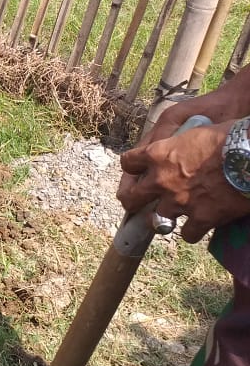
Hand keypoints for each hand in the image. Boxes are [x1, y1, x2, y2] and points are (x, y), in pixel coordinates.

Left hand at [119, 122, 249, 241]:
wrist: (249, 156)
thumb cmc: (226, 137)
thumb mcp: (193, 132)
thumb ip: (178, 143)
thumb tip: (179, 146)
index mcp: (158, 154)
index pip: (128, 162)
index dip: (131, 168)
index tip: (135, 170)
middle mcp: (162, 180)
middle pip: (131, 198)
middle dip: (131, 202)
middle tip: (135, 204)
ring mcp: (180, 201)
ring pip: (157, 220)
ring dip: (163, 218)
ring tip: (169, 217)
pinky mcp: (202, 217)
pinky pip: (188, 234)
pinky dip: (191, 232)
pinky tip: (196, 227)